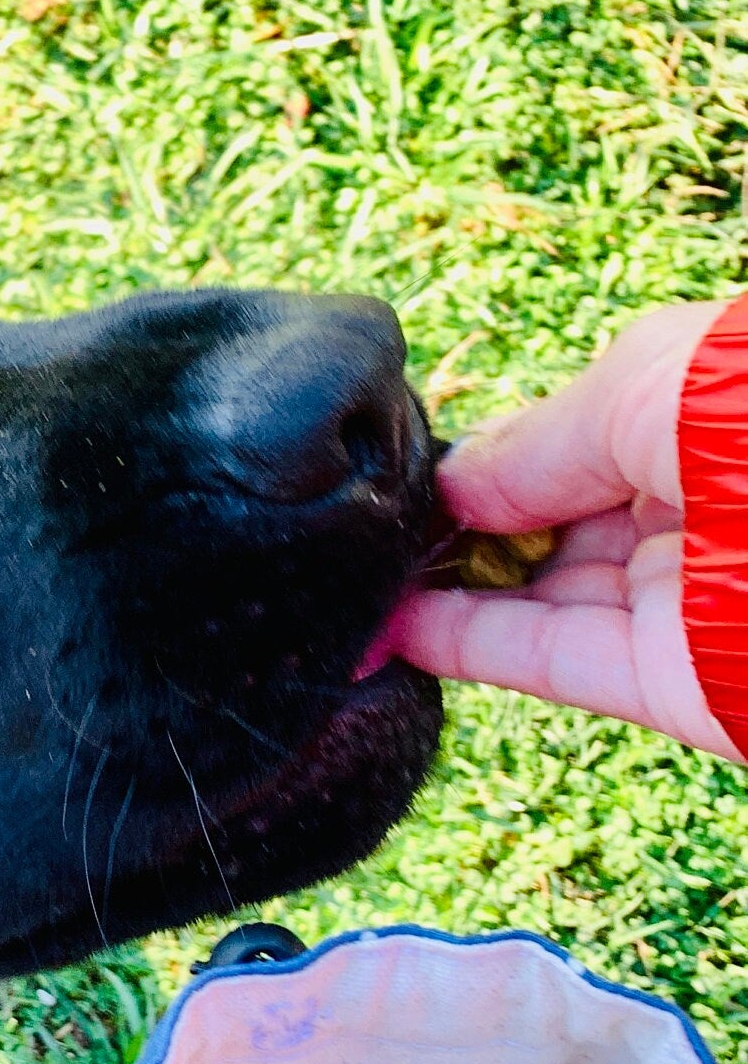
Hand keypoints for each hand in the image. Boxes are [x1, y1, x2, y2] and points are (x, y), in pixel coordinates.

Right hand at [389, 301, 742, 760]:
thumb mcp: (644, 382)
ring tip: (352, 576)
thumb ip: (538, 439)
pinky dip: (462, 643)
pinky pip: (546, 659)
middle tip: (368, 524)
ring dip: (443, 586)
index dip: (498, 454)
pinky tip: (389, 625)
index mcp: (711, 418)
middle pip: (553, 522)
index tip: (410, 463)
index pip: (581, 441)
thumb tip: (454, 485)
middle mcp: (700, 508)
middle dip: (465, 522)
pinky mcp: (667, 682)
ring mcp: (683, 598)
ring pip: (539, 595)